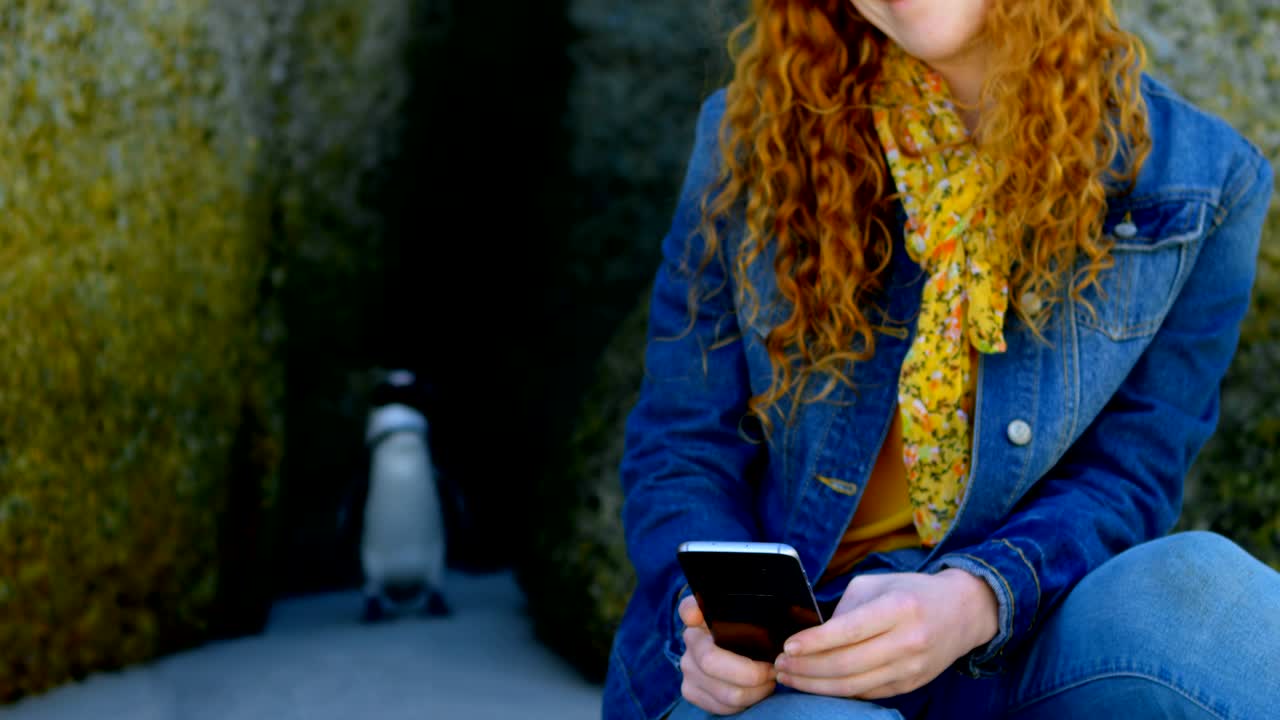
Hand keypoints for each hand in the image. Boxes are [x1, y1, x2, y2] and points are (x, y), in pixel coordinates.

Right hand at [677, 595, 777, 714]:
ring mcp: (687, 666)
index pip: (689, 608)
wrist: (742, 652)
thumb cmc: (753, 631)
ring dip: (754, 691)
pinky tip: (755, 691)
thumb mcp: (755, 615)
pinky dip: (744, 703)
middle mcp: (690, 639)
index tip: (699, 618)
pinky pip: (721, 706)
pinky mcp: (690, 690)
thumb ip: (749, 605)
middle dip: (751, 673)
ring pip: (723, 690)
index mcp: (702, 614)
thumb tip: (717, 614)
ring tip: (769, 681)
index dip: (692, 613)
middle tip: (773, 669)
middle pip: (711, 661)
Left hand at [774, 570, 997, 699]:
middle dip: (806, 668)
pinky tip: (817, 684)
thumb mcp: (878, 584)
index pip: (848, 631)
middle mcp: (908, 641)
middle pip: (847, 664)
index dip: (814, 642)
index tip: (788, 645)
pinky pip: (867, 693)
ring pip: (854, 686)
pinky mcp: (911, 685)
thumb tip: (812, 634)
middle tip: (780, 665)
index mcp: (898, 608)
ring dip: (815, 685)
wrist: (964, 612)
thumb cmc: (912, 592)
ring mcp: (911, 668)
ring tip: (790, 677)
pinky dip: (838, 691)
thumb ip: (846, 608)